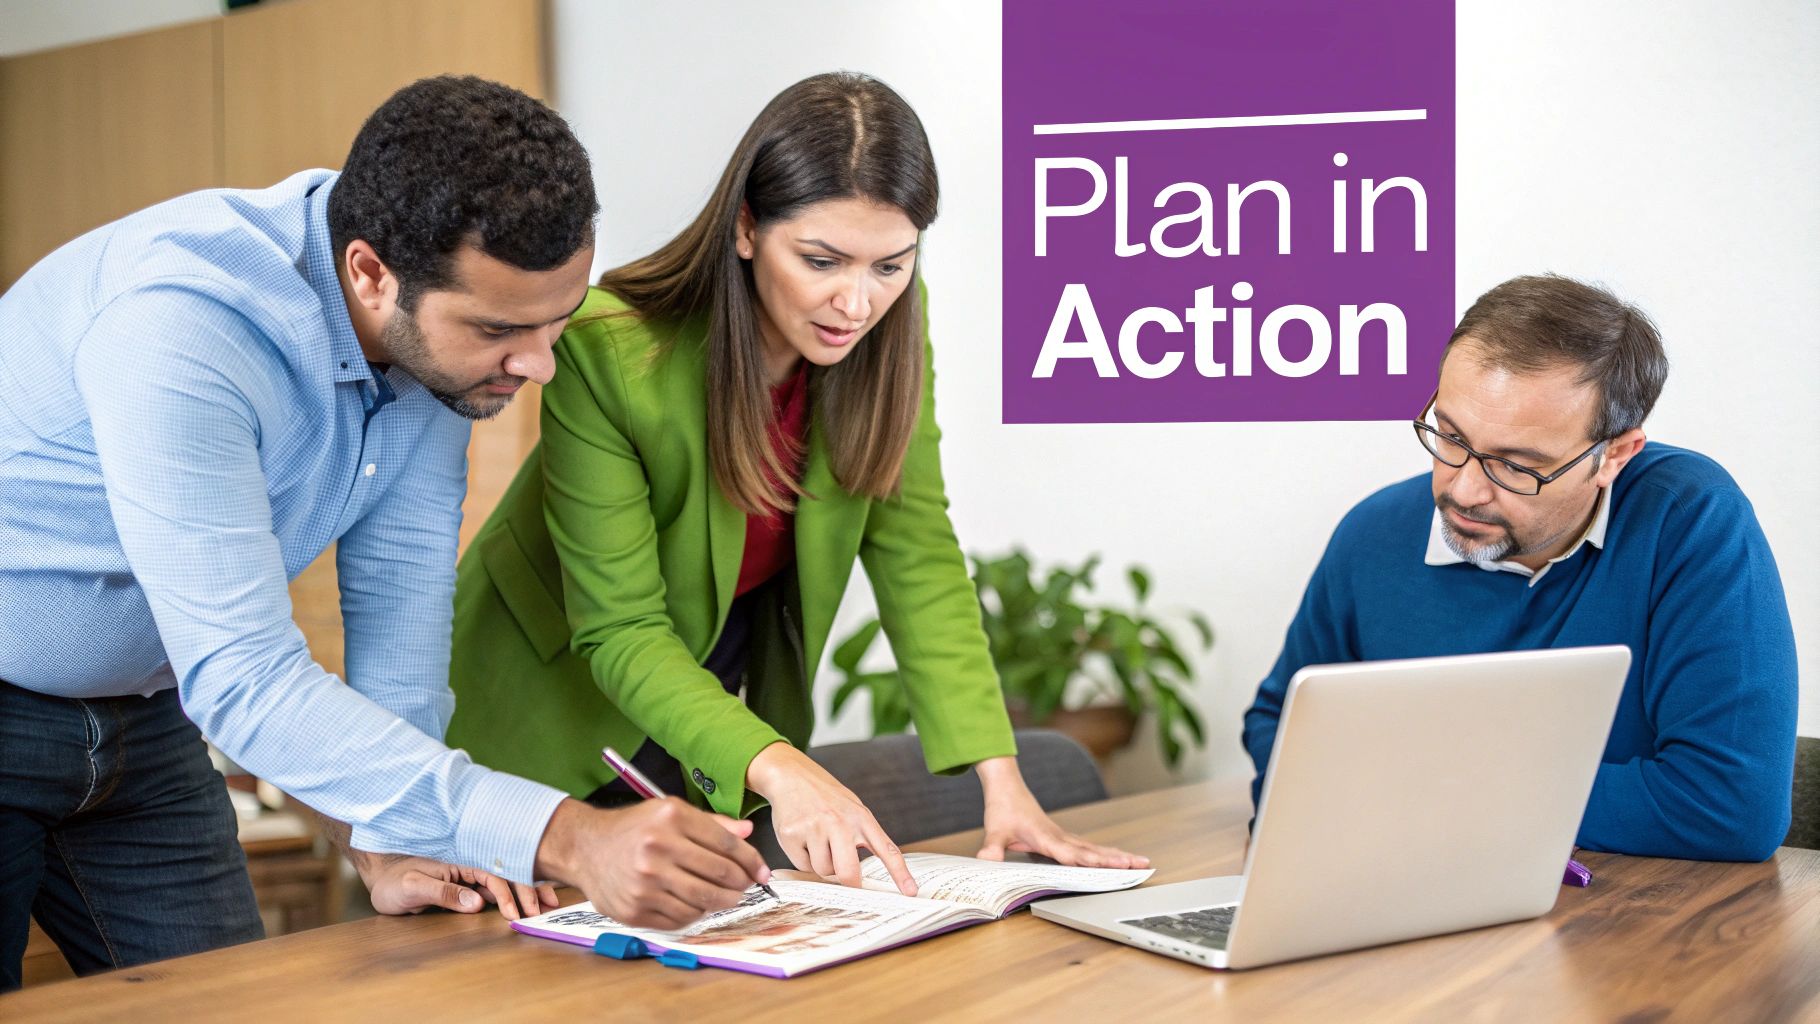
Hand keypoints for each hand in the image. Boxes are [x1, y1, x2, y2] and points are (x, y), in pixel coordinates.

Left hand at [350, 852, 558, 920]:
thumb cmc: (393, 881)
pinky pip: (495, 893)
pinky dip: (514, 897)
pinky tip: (528, 903)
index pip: (492, 877)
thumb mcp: (414, 886)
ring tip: (550, 904)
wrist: (379, 877)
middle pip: (506, 879)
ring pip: (505, 885)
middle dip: (529, 892)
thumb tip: (477, 903)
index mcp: (459, 866)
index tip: (515, 914)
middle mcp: (468, 871)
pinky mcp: (465, 891)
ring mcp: (468, 881)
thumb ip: (445, 893)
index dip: (507, 895)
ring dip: (527, 894)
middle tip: (546, 910)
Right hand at [533, 797, 770, 930]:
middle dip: (741, 883)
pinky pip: (680, 918)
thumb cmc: (634, 828)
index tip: (761, 871)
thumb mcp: (670, 812)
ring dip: (722, 902)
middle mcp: (657, 848)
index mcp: (671, 818)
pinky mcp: (635, 908)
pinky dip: (695, 913)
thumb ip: (711, 823)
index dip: (751, 860)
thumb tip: (747, 831)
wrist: (586, 848)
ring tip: (726, 897)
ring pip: (703, 901)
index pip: (726, 843)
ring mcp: (645, 882)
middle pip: (718, 874)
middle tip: (746, 886)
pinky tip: (696, 904)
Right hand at [746, 741, 917, 895]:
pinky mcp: (792, 835)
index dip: (900, 874)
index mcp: (861, 818)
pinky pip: (802, 865)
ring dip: (822, 864)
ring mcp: (814, 828)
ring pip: (823, 871)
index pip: (886, 850)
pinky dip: (804, 859)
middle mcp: (839, 822)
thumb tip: (861, 875)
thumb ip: (861, 837)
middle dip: (848, 883)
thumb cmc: (825, 796)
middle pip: (848, 873)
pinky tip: (803, 839)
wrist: (790, 774)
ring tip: (818, 842)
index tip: (910, 892)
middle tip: (847, 881)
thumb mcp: (852, 808)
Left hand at [975, 756, 1149, 868]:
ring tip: (1141, 862)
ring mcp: (1064, 837)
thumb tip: (986, 861)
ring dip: (1117, 856)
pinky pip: (1088, 848)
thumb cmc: (1003, 807)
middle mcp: (1060, 837)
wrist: (1007, 786)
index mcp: (1047, 837)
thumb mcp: (994, 830)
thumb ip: (991, 848)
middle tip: (1143, 864)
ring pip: (1095, 848)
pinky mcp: (1063, 837)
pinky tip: (1117, 859)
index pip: (1074, 854)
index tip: (1115, 866)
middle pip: (1094, 851)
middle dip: (1118, 859)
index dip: (1094, 862)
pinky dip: (1105, 854)